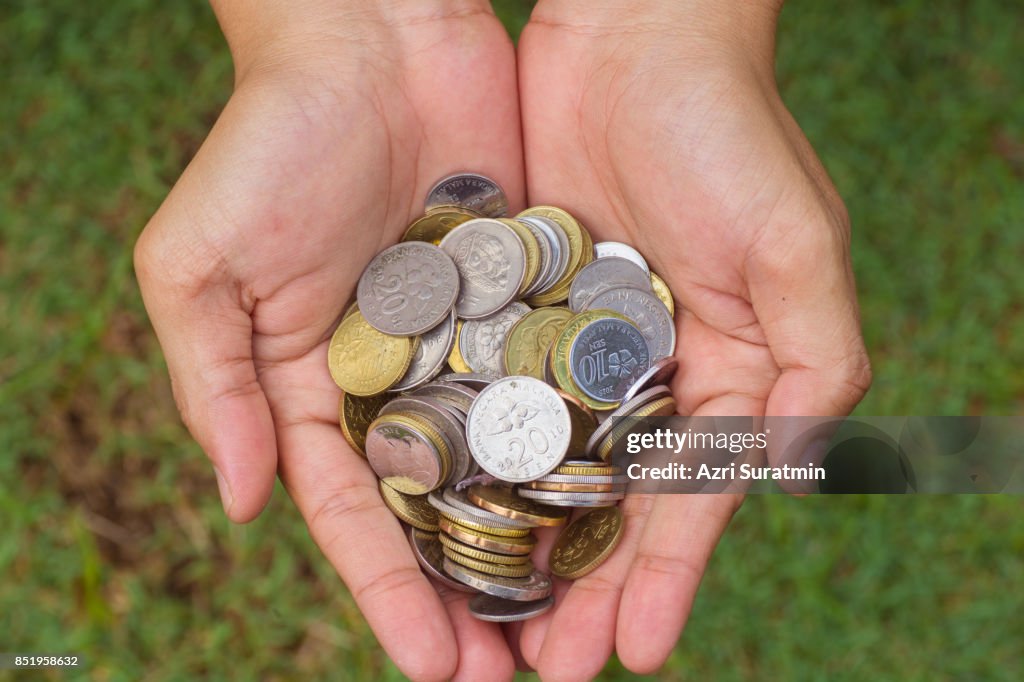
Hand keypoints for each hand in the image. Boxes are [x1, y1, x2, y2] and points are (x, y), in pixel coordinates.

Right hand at [134, 2, 522, 678]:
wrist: (369, 34)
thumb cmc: (270, 144)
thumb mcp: (199, 266)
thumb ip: (212, 386)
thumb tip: (246, 503)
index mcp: (318, 386)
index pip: (358, 513)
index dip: (391, 591)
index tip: (434, 665)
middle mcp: (401, 377)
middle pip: (442, 507)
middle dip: (472, 592)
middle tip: (515, 675)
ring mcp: (471, 341)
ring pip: (512, 460)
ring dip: (539, 541)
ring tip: (575, 622)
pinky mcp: (532, 296)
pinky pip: (562, 381)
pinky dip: (585, 442)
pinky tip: (619, 506)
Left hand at [516, 0, 871, 676]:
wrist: (634, 36)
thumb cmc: (727, 133)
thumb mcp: (797, 249)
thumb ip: (814, 364)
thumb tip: (786, 472)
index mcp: (720, 372)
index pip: (688, 498)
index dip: (661, 577)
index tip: (628, 651)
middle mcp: (643, 372)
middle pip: (606, 502)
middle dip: (580, 585)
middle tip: (540, 668)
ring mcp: (572, 344)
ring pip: (539, 465)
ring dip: (516, 543)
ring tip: (482, 624)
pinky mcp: (511, 306)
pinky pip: (487, 393)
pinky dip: (468, 455)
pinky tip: (437, 515)